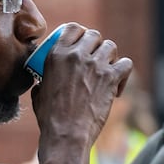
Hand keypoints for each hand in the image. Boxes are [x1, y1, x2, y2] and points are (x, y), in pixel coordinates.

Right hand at [29, 24, 133, 150]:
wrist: (66, 135)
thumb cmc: (50, 118)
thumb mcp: (38, 93)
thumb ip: (43, 80)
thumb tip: (42, 80)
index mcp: (56, 55)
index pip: (73, 28)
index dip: (80, 34)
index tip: (81, 44)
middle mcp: (76, 55)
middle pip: (94, 35)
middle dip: (96, 45)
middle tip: (94, 60)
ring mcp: (95, 65)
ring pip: (111, 46)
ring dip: (109, 57)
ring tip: (105, 71)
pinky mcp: (110, 78)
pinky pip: (126, 64)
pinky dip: (123, 73)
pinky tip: (116, 85)